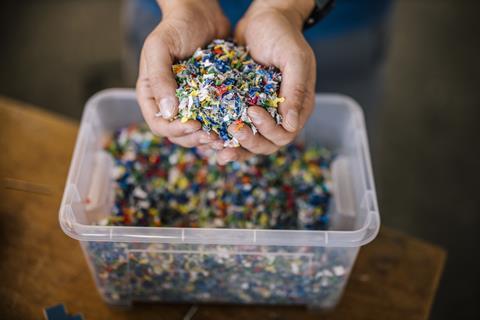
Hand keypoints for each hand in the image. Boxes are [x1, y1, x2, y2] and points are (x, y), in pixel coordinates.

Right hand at [137, 0, 228, 148]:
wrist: (202, 13)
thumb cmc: (176, 27)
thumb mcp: (160, 47)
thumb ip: (159, 78)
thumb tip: (168, 112)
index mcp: (152, 94)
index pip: (159, 124)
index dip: (175, 131)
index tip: (195, 127)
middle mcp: (170, 103)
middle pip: (179, 134)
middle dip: (195, 139)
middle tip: (214, 138)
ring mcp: (191, 103)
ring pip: (197, 132)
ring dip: (210, 139)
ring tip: (225, 138)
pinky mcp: (209, 100)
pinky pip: (214, 120)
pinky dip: (222, 128)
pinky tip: (234, 128)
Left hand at [216, 0, 315, 164]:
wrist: (263, 19)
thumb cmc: (283, 35)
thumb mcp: (294, 58)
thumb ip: (296, 90)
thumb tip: (291, 125)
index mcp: (298, 107)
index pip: (286, 133)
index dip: (269, 130)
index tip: (252, 112)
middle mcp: (280, 115)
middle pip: (267, 144)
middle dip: (250, 141)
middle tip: (233, 130)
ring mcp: (261, 113)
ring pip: (250, 142)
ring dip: (235, 147)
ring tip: (216, 146)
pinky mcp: (242, 107)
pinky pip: (234, 129)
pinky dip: (223, 137)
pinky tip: (209, 138)